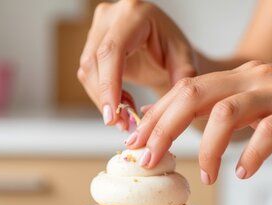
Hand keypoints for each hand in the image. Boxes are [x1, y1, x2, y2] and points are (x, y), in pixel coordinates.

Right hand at [77, 0, 196, 130]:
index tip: (113, 114)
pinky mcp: (92, 41)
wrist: (163, 44)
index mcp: (136, 13)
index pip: (113, 50)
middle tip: (122, 124)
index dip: (109, 84)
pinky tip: (120, 106)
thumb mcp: (184, 63)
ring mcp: (99, 27)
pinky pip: (88, 74)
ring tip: (125, 118)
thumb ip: (177, 85)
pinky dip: (102, 95)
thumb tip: (153, 112)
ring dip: (103, 99)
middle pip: (95, 61)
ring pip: (87, 70)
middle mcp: (112, 15)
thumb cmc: (174, 49)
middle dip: (105, 97)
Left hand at [126, 61, 271, 183]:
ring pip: (226, 112)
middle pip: (194, 94)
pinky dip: (250, 155)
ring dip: (206, 148)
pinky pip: (269, 133)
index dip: (155, 115)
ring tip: (207, 177)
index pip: (185, 88)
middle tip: (147, 160)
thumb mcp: (269, 103)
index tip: (135, 141)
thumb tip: (198, 134)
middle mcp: (257, 78)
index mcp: (243, 76)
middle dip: (163, 128)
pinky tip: (243, 173)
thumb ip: (237, 111)